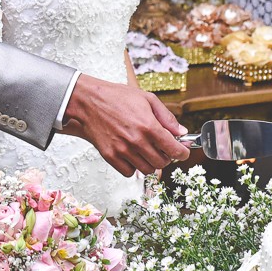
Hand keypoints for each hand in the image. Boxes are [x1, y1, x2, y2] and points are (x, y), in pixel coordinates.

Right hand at [61, 74, 188, 175]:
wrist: (89, 102)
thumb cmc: (117, 97)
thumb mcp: (147, 99)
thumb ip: (167, 117)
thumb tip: (181, 132)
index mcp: (149, 126)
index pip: (174, 149)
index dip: (182, 153)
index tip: (182, 151)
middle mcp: (137, 141)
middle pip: (162, 162)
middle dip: (166, 156)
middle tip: (162, 148)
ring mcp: (123, 151)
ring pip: (147, 170)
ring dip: (150, 162)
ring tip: (146, 150)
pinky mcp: (111, 157)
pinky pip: (130, 173)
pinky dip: (134, 167)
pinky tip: (132, 154)